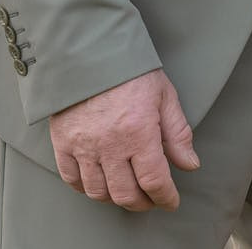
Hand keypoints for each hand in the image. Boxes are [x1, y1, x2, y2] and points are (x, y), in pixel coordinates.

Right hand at [49, 67, 198, 211]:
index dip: (165, 197)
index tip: (170, 201)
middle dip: (143, 202)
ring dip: (116, 198)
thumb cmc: (130, 69)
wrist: (88, 49)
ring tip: (127, 192)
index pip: (154, 181)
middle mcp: (109, 144)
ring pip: (98, 191)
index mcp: (138, 132)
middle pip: (126, 194)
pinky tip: (99, 183)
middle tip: (151, 199)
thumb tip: (189, 164)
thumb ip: (177, 133)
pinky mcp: (62, 142)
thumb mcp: (164, 96)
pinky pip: (71, 179)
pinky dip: (86, 188)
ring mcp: (83, 145)